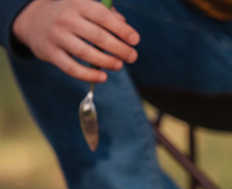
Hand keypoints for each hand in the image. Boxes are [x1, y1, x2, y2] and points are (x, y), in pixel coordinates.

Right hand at [12, 0, 139, 82]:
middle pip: (97, 37)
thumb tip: (126, 27)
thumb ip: (107, 15)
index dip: (121, 29)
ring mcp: (56, 36)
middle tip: (132, 57)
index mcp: (77, 4)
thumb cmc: (71, 15)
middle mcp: (66, 19)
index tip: (135, 40)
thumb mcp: (85, 8)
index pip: (102, 16)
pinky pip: (71, 68)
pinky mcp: (49, 53)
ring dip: (106, 62)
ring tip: (119, 65)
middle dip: (119, 48)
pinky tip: (103, 77)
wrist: (34, 21)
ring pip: (85, 53)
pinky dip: (88, 75)